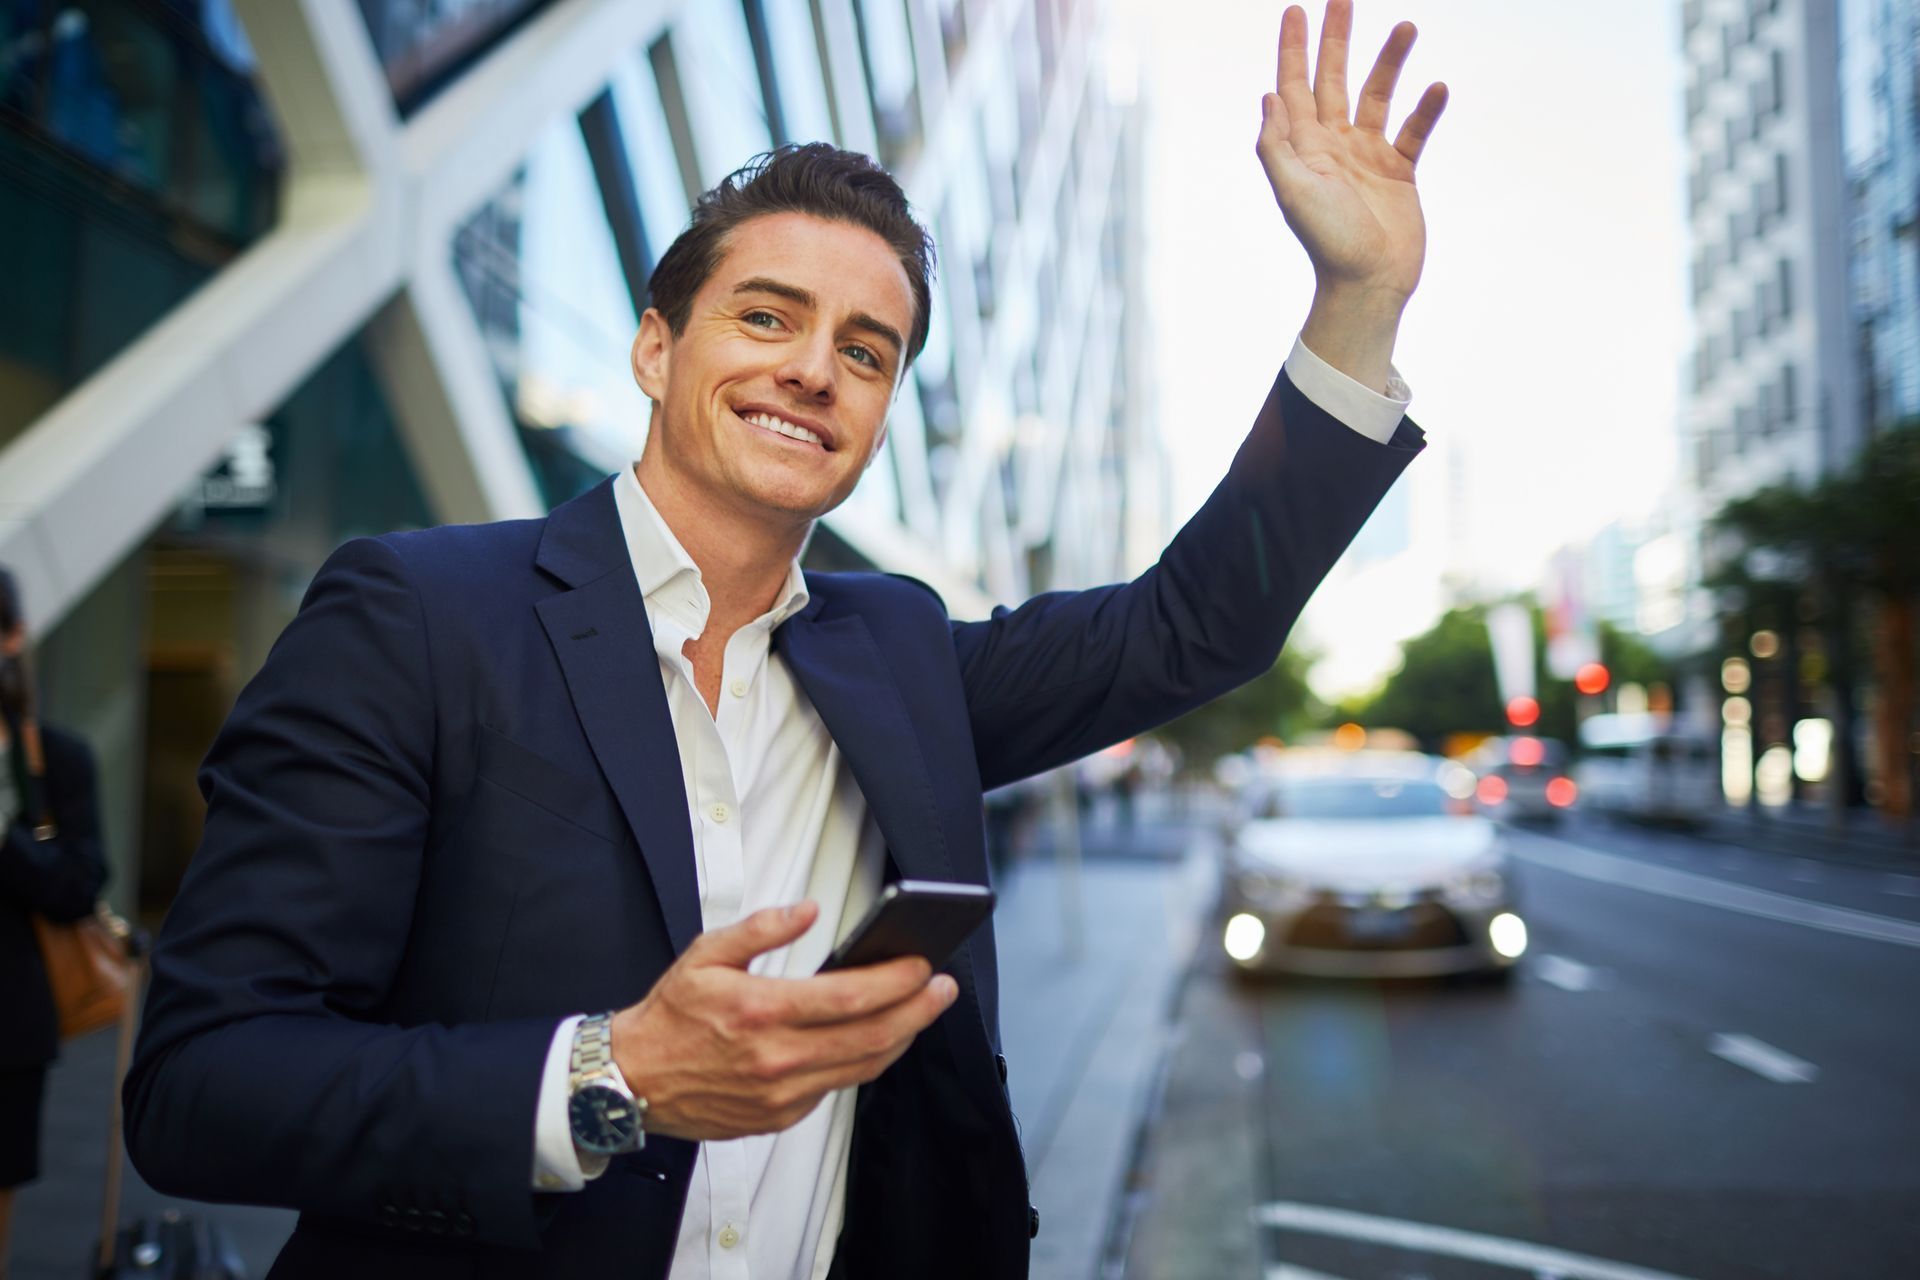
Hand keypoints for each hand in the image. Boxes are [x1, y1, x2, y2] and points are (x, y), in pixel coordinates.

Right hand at [610, 901, 957, 1140]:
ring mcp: (781, 1093)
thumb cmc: (670, 1017)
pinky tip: (876, 1038)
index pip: (850, 997)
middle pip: (871, 1037)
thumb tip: (807, 910)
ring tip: (921, 1011)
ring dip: (901, 1038)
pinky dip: (863, 1062)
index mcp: (761, 1011)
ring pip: (863, 1068)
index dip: (897, 981)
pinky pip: (836, 1087)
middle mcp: (777, 1058)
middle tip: (943, 989)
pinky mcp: (780, 1116)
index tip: (922, 965)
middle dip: (918, 1010)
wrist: (632, 1082)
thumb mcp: (706, 954)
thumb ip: (761, 928)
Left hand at [1258, 1, 1447, 304]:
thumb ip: (1277, 145)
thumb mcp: (1293, 192)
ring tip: (1407, 26)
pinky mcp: (1399, 173)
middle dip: (1337, 39)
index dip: (1293, 48)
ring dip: (1390, 62)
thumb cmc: (1327, 242)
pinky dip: (1426, 109)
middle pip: (1333, 79)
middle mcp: (1332, 146)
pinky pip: (1413, 131)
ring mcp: (1367, 157)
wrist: (1368, 283)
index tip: (1295, 10)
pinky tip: (1437, 87)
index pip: (1293, 86)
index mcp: (1303, 148)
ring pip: (1377, 96)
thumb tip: (1268, 96)